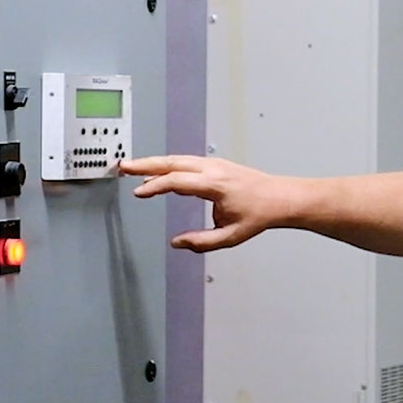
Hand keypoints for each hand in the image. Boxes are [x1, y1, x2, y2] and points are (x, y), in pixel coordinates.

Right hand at [120, 155, 291, 251]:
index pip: (178, 181)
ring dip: (154, 162)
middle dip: (145, 164)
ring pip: (178, 159)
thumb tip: (177, 243)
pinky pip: (186, 161)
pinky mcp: (215, 164)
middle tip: (123, 167)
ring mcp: (214, 164)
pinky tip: (157, 172)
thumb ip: (201, 242)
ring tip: (132, 167)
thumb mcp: (230, 236)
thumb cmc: (259, 214)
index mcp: (215, 184)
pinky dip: (168, 164)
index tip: (139, 192)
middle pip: (173, 162)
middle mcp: (213, 169)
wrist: (280, 197)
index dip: (155, 186)